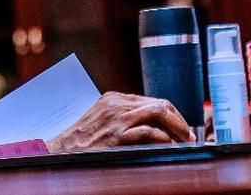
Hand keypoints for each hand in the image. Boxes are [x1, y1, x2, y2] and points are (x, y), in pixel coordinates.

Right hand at [47, 92, 195, 152]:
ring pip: (158, 113)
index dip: (171, 114)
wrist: (62, 151)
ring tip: (185, 140)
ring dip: (177, 127)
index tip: (181, 126)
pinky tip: (169, 145)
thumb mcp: (102, 120)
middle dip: (179, 120)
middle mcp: (117, 104)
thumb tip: (152, 126)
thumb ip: (123, 117)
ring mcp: (117, 119)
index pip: (152, 101)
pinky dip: (163, 138)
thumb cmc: (82, 140)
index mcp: (114, 99)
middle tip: (189, 135)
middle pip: (159, 104)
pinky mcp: (117, 135)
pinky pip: (148, 132)